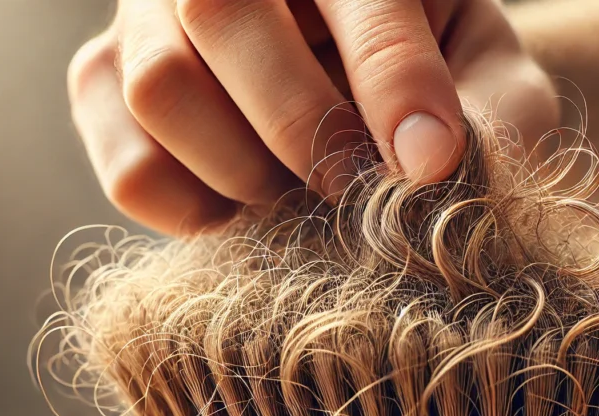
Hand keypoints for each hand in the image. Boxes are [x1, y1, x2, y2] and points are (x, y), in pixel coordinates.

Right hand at [68, 0, 558, 235]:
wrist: (355, 79)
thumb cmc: (432, 71)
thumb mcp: (483, 75)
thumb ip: (493, 106)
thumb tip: (428, 162)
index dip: (393, 80)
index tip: (431, 166)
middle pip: (218, 13)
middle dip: (300, 124)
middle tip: (352, 187)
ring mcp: (147, 19)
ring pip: (158, 85)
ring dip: (242, 168)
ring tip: (298, 195)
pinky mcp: (105, 87)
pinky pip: (128, 167)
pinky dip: (193, 213)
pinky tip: (247, 208)